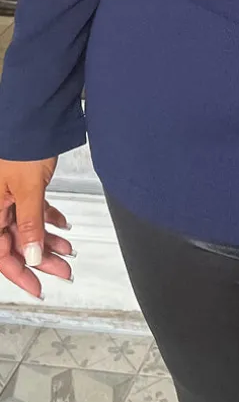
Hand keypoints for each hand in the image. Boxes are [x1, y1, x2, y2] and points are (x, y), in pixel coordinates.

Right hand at [0, 158, 74, 298]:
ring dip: (48, 240)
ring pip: (27, 227)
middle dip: (40, 259)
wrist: (34, 113)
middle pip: (16, 242)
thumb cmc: (23, 144)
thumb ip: (29, 224)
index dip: (20, 273)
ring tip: (69, 251)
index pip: (1, 253)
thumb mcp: (28, 189)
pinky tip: (64, 226)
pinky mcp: (22, 185)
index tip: (38, 287)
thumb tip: (32, 256)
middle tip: (63, 271)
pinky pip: (33, 209)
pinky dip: (49, 219)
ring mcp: (9, 195)